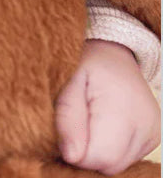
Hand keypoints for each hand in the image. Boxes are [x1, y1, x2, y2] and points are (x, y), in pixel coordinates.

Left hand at [55, 39, 160, 173]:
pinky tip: (102, 127)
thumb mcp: (67, 84)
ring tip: (88, 122)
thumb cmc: (85, 66)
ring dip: (100, 151)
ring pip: (120, 164)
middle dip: (87, 153)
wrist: (113, 53)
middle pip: (111, 165)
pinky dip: (112, 149)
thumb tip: (71, 157)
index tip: (65, 133)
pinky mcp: (154, 137)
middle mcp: (145, 124)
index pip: (100, 156)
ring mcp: (153, 132)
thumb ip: (68, 120)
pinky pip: (128, 157)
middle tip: (74, 126)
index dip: (77, 153)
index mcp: (122, 109)